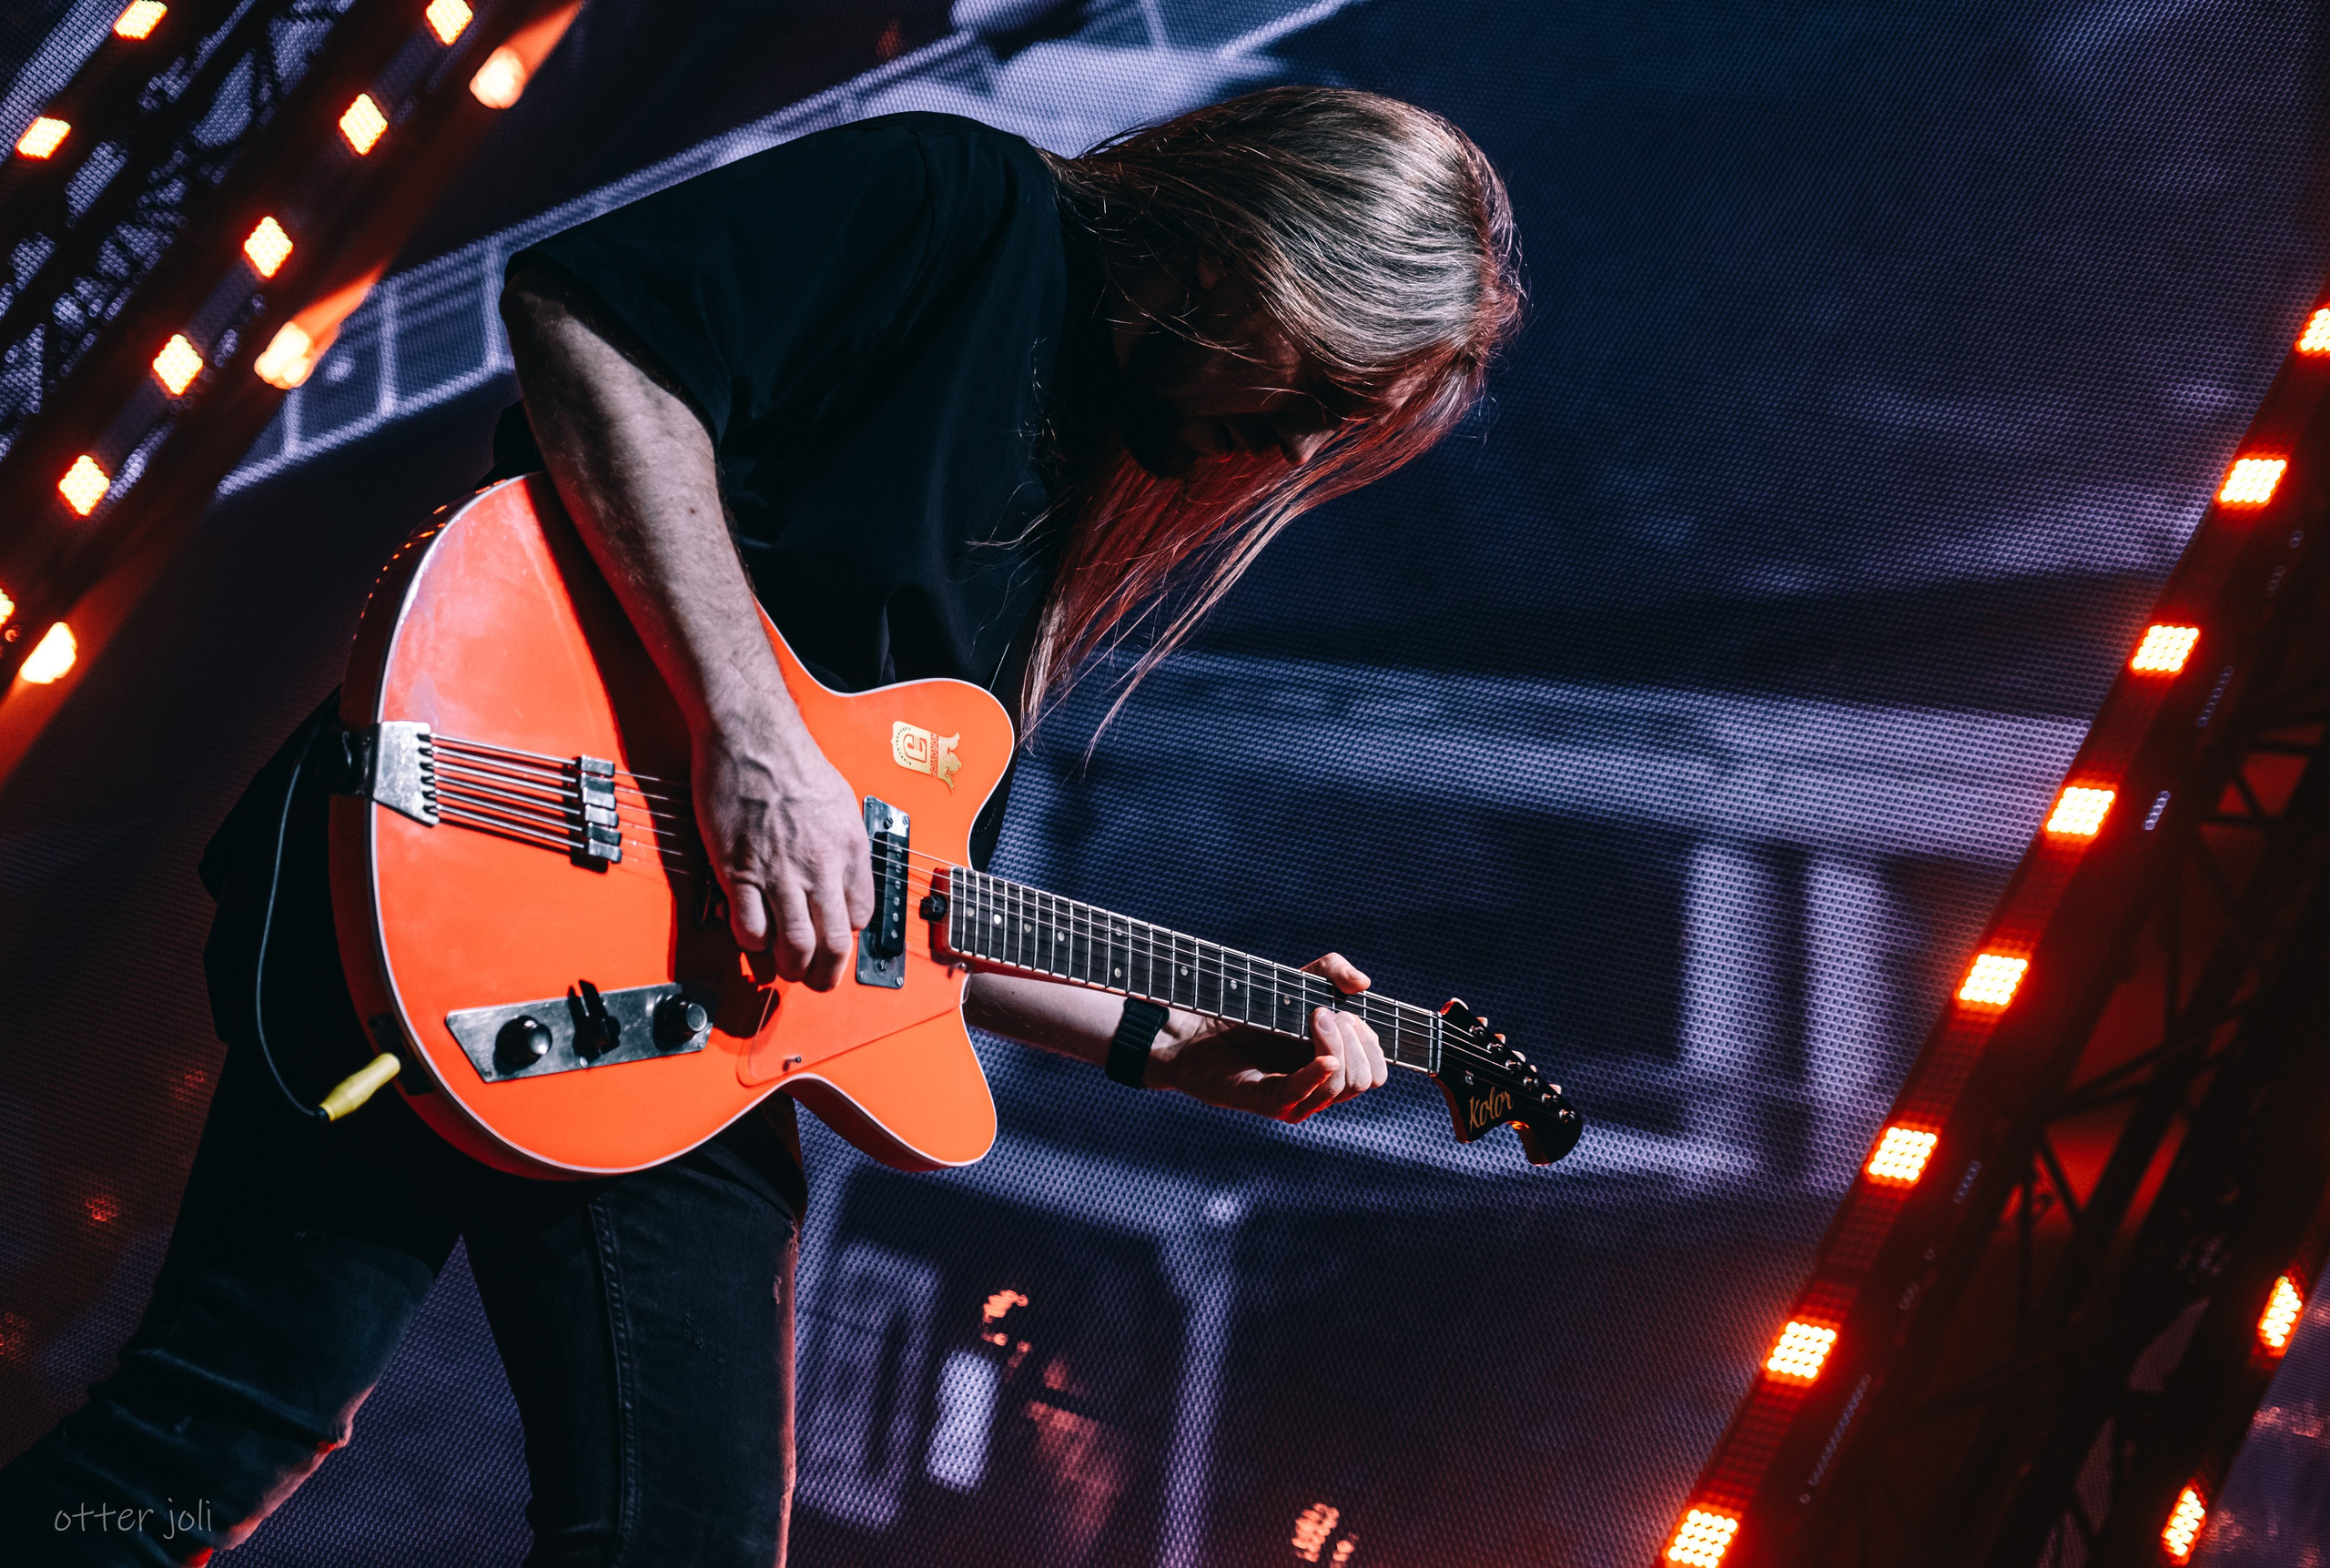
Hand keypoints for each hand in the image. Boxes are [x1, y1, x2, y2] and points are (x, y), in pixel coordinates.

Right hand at [692, 700, 871, 989]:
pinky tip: (750, 936)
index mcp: (849, 850)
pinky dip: (751, 942)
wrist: (752, 736)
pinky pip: (748, 926)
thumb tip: (845, 879)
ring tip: (781, 968)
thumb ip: (846, 846)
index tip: (834, 936)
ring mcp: (779, 872)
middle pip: (833, 944)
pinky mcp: (739, 870)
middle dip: (825, 974)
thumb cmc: (793, 762)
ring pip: (793, 946)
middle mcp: (820, 867)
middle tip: (815, 980)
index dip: (847, 934)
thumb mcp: (842, 803)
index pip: (861, 916)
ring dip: (789, 967)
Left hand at [1149, 953, 1387, 1120]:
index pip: (1376, 1070)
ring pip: (1341, 1088)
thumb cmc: (1243, 1008)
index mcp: (1330, 1066)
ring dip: (1338, 1046)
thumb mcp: (1294, 981)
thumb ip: (1331, 971)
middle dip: (1356, 1041)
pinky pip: (1304, 1094)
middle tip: (1327, 1013)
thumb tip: (1364, 982)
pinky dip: (1319, 1074)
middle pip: (1364, 1079)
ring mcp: (1294, 1099)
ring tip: (1316, 1015)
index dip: (1371, 1042)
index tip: (1349, 1013)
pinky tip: (1325, 1057)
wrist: (1192, 1028)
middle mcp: (1316, 1088)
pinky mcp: (1267, 1101)